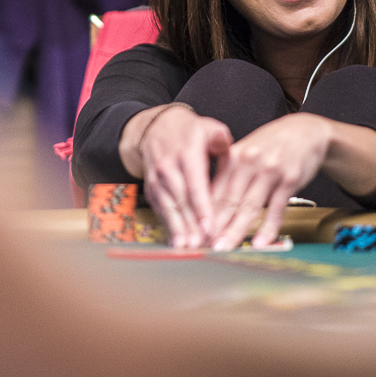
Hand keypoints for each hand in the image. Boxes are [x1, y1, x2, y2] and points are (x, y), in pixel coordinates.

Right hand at [121, 105, 232, 248]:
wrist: (156, 128)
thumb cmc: (190, 132)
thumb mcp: (207, 127)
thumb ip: (219, 137)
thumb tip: (223, 142)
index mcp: (186, 153)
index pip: (195, 185)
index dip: (202, 208)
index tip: (210, 226)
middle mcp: (168, 168)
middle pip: (181, 201)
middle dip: (190, 225)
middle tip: (202, 245)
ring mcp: (157, 180)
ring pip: (168, 208)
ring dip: (178, 229)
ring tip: (188, 248)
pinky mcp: (151, 190)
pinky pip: (161, 210)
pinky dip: (169, 227)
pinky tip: (177, 243)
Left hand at [209, 114, 333, 250]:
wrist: (304, 131)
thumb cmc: (270, 146)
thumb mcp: (245, 153)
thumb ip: (228, 176)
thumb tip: (208, 206)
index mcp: (233, 157)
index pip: (214, 191)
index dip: (203, 215)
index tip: (195, 234)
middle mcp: (249, 162)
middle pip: (229, 201)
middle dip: (216, 227)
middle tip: (204, 246)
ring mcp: (270, 170)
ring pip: (249, 206)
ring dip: (236, 230)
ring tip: (226, 248)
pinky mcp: (290, 178)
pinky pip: (276, 207)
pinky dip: (268, 227)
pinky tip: (260, 242)